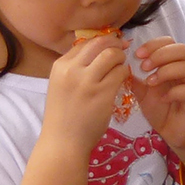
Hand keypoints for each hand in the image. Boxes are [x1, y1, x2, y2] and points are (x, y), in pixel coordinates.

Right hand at [43, 33, 128, 155]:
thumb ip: (74, 69)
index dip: (101, 41)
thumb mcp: (60, 85)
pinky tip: (123, 79)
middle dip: (114, 43)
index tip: (110, 45)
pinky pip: (121, 73)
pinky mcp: (103, 94)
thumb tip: (95, 52)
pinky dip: (124, 72)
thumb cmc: (63, 117)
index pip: (84, 42)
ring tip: (121, 66)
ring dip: (121, 57)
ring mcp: (88, 82)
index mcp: (60, 66)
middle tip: (122, 48)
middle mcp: (72, 70)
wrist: (63, 143)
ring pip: (112, 55)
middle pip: (100, 43)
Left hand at [131, 36, 184, 150]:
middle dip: (160, 55)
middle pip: (182, 50)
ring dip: (167, 71)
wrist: (175, 133)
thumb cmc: (161, 109)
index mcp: (173, 63)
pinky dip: (174, 92)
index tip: (137, 54)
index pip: (169, 42)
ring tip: (150, 82)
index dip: (153, 45)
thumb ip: (135, 79)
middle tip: (143, 66)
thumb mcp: (143, 93)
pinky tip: (163, 98)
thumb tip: (122, 66)